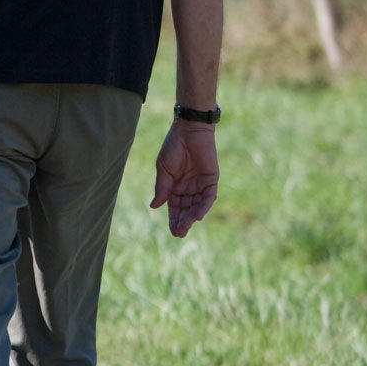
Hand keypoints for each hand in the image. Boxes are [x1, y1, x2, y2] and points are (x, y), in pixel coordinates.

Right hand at [151, 121, 218, 236]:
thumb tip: (154, 206)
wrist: (189, 131)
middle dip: (182, 221)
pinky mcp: (212, 180)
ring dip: (191, 217)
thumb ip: (162, 188)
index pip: (175, 207)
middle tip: (178, 234)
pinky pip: (208, 196)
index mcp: (175, 186)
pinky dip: (203, 206)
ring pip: (197, 205)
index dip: (173, 219)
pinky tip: (197, 216)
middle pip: (186, 209)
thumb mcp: (163, 169)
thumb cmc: (173, 147)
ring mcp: (201, 184)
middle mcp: (189, 188)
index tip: (172, 231)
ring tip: (185, 227)